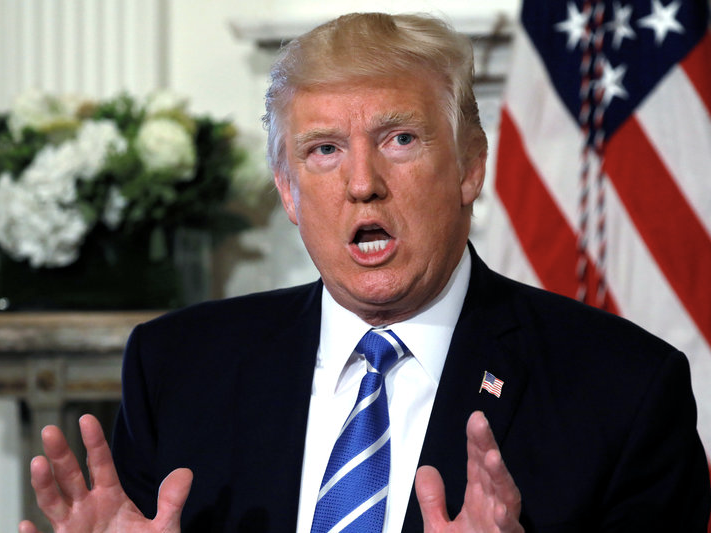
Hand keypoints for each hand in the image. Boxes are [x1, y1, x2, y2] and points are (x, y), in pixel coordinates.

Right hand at [18, 414, 192, 532]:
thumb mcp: (163, 528)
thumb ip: (172, 502)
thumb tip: (185, 473)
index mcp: (110, 496)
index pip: (101, 464)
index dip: (94, 442)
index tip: (87, 419)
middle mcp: (87, 508)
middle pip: (71, 476)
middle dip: (61, 454)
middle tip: (51, 430)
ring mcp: (74, 528)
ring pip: (54, 503)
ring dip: (44, 484)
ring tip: (38, 462)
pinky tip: (25, 526)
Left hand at [415, 411, 522, 531]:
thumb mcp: (439, 529)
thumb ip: (432, 501)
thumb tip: (425, 468)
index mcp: (479, 500)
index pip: (477, 464)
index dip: (476, 441)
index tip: (474, 418)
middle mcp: (494, 508)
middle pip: (491, 473)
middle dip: (487, 448)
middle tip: (479, 423)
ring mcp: (502, 527)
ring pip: (507, 498)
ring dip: (500, 478)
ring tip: (491, 458)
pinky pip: (509, 532)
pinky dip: (506, 522)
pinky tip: (501, 511)